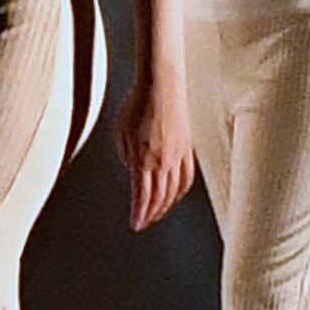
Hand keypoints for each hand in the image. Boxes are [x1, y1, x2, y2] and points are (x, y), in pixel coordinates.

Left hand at [121, 86, 195, 231]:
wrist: (161, 85)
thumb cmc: (136, 105)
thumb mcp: (120, 133)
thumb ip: (126, 156)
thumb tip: (133, 172)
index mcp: (144, 159)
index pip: (142, 195)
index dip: (140, 213)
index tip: (136, 224)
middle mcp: (164, 161)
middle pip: (160, 197)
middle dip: (151, 213)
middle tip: (144, 223)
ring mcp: (179, 155)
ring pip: (175, 189)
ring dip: (166, 205)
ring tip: (157, 213)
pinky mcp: (188, 147)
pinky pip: (187, 176)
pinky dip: (181, 190)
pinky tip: (175, 195)